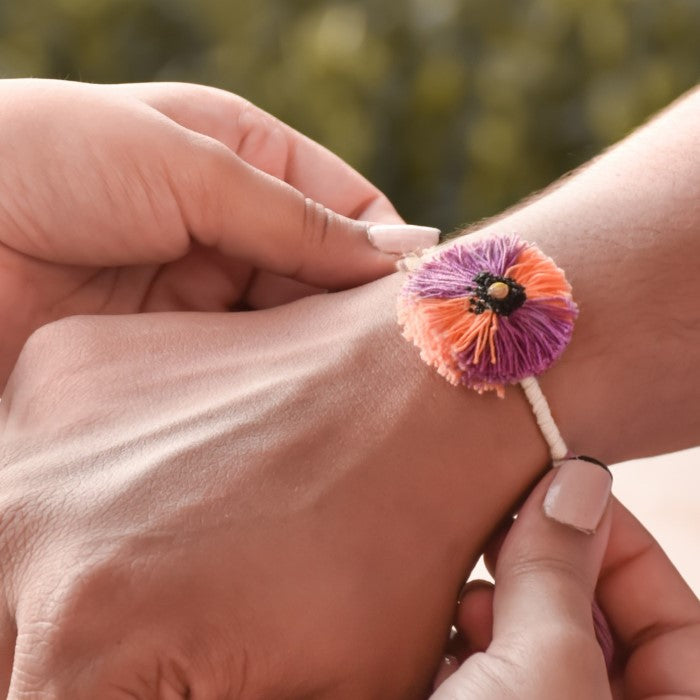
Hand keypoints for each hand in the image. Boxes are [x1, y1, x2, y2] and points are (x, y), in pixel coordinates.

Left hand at [0, 78, 437, 384]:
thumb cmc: (41, 161)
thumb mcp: (183, 164)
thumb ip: (292, 216)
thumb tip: (401, 253)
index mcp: (241, 163)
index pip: (347, 213)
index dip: (386, 257)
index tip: (414, 309)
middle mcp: (228, 233)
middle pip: (322, 282)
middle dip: (351, 320)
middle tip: (387, 368)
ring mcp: (197, 300)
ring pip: (283, 336)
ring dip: (308, 363)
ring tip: (345, 398)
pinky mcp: (164, 358)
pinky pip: (232, 378)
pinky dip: (259, 394)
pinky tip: (281, 414)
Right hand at [1, 278, 536, 699]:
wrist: (415, 390)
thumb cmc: (396, 541)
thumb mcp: (332, 690)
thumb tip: (168, 691)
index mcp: (88, 633)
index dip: (128, 691)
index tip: (176, 668)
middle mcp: (31, 519)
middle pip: (23, 633)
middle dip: (96, 642)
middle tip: (181, 609)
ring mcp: (43, 419)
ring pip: (29, 541)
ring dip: (86, 560)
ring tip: (180, 544)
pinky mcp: (64, 363)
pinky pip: (49, 453)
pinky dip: (92, 479)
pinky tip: (175, 472)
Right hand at [433, 462, 699, 698]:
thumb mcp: (543, 671)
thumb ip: (558, 573)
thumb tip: (577, 479)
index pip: (676, 623)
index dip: (620, 544)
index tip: (554, 491)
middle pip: (591, 623)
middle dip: (540, 577)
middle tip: (495, 531)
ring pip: (530, 643)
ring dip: (490, 612)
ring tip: (462, 605)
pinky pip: (485, 670)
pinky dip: (460, 647)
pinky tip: (433, 641)